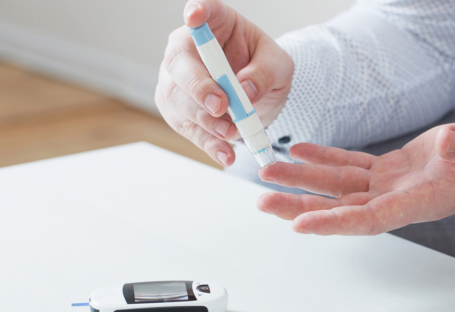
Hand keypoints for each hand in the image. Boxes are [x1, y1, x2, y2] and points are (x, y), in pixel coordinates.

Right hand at [155, 0, 293, 166]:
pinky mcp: (178, 113)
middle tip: (221, 105)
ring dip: (205, 121)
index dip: (196, 12)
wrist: (261, 98)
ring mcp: (176, 83)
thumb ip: (264, 73)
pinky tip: (225, 155)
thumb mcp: (278, 66)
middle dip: (198, 87)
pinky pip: (189, 130)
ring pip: (178, 101)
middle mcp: (186, 50)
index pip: (202, 11)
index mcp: (214, 25)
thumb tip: (245, 91)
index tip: (195, 16)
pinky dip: (208, 145)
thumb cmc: (266, 70)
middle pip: (179, 64)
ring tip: (232, 133)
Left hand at [256, 107, 454, 234]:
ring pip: (338, 187)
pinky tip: (300, 150)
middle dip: (300, 205)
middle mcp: (397, 199)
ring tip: (269, 171)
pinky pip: (349, 165)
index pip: (369, 219)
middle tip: (263, 202)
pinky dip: (324, 158)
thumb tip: (447, 143)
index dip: (334, 223)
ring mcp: (389, 185)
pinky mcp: (386, 169)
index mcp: (419, 203)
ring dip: (302, 180)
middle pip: (341, 208)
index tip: (299, 225)